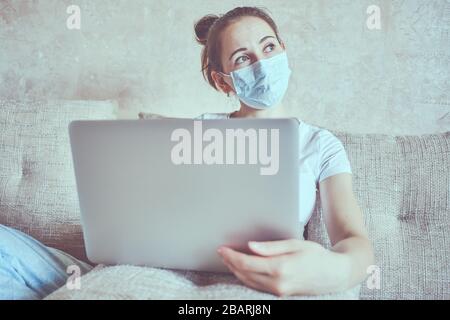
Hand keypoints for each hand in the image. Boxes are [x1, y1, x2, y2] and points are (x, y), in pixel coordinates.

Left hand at [217, 239, 350, 295]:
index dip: (231, 256)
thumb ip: (271, 247)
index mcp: (280, 268)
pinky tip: (242, 269)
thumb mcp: (295, 244)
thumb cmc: (317, 255)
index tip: (222, 248)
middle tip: (221, 252)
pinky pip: (257, 286)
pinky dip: (246, 277)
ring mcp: (279, 291)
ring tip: (228, 259)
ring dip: (236, 271)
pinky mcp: (281, 294)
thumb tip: (250, 246)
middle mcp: (278, 283)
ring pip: (249, 282)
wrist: (335, 274)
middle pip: (245, 274)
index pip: (247, 263)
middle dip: (230, 263)